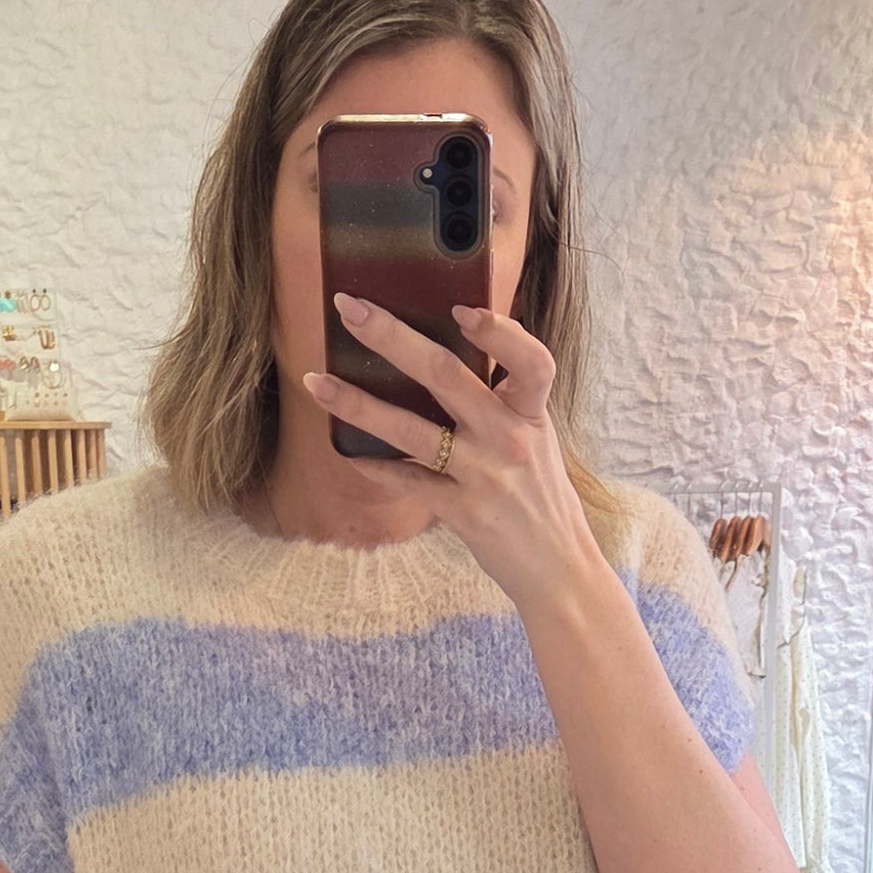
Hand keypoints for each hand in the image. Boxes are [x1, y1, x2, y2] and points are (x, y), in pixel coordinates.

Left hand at [303, 297, 605, 616]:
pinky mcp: (463, 511)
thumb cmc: (539, 493)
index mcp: (530, 412)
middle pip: (447, 376)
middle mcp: (508, 438)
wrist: (556, 565)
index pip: (531, 360)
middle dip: (392, 337)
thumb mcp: (534, 436)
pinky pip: (407, 481)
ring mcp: (484, 475)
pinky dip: (375, 465)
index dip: (499, 332)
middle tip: (349, 307)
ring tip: (316, 382)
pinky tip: (346, 451)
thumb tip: (451, 348)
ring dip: (358, 404)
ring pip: (411, 430)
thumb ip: (502, 398)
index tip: (460, 308)